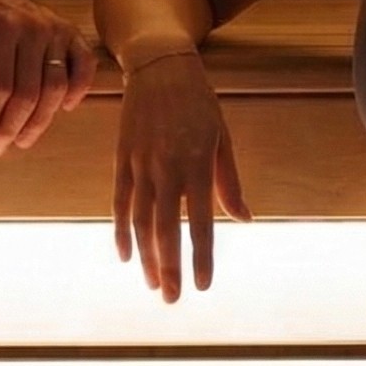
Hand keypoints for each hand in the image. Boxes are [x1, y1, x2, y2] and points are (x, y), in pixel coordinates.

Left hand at [0, 0, 96, 152]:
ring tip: (23, 140)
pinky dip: (79, 90)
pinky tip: (65, 109)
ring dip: (40, 121)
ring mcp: (56, 30)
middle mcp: (33, 28)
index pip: (0, 86)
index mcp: (2, 28)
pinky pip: (84, 66)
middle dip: (12, 127)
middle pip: (29, 92)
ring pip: (56, 87)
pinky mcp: (72, 32)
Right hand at [113, 53, 248, 298]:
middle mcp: (167, 168)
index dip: (201, 257)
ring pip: (141, 221)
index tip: (202, 285)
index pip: (200, 223)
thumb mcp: (222, 140)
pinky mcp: (123, 159)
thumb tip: (245, 220)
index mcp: (197, 165)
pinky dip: (121, 230)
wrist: (160, 67)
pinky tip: (126, 255)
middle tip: (171, 299)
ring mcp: (141, 164)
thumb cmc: (199, 104)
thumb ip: (229, 183)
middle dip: (169, 267)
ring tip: (152, 284)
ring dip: (146, 256)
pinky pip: (120, 202)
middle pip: (167, 229)